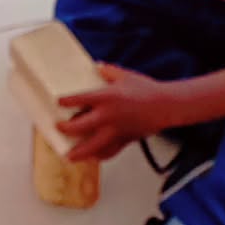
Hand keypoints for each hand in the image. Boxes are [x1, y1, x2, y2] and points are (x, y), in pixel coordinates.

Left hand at [58, 64, 175, 161]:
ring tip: (68, 156)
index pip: (78, 100)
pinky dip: (99, 156)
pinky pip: (108, 152)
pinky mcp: (124, 140)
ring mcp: (115, 131)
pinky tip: (92, 157)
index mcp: (106, 97)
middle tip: (59, 127)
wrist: (166, 106)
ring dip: (78, 152)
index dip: (65, 102)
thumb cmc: (147, 90)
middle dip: (65, 128)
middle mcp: (108, 116)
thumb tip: (96, 67)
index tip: (58, 103)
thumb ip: (107, 71)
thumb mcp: (124, 75)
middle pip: (79, 127)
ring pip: (91, 147)